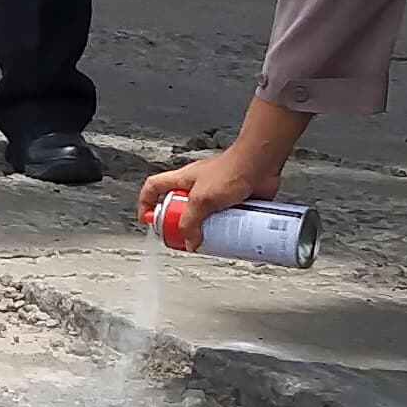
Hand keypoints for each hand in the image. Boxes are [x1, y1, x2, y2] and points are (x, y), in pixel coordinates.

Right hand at [138, 101, 308, 228]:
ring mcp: (216, 193)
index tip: (148, 220)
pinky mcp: (233, 201)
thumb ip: (191, 222)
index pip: (153, 188)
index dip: (145, 203)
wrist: (261, 164)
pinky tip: (229, 235)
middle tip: (184, 238)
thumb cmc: (232, 169)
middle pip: (179, 208)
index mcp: (183, 180)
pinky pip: (224, 219)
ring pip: (204, 217)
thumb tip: (189, 242)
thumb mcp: (202, 200)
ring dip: (205, 230)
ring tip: (210, 239)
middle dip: (180, 226)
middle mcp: (197, 186)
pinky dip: (225, 228)